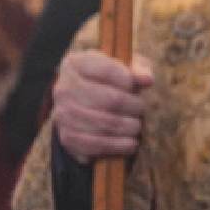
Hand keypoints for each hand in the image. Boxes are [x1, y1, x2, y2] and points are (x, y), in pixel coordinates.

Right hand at [51, 49, 152, 163]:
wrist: (84, 103)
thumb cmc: (111, 81)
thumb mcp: (124, 67)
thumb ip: (137, 69)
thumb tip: (147, 79)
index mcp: (76, 63)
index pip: (107, 70)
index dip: (130, 80)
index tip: (139, 85)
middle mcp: (64, 88)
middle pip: (112, 100)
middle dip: (135, 107)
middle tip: (140, 109)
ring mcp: (62, 114)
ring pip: (106, 124)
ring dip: (130, 128)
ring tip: (137, 126)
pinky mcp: (66, 137)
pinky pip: (96, 145)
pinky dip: (118, 146)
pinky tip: (130, 143)